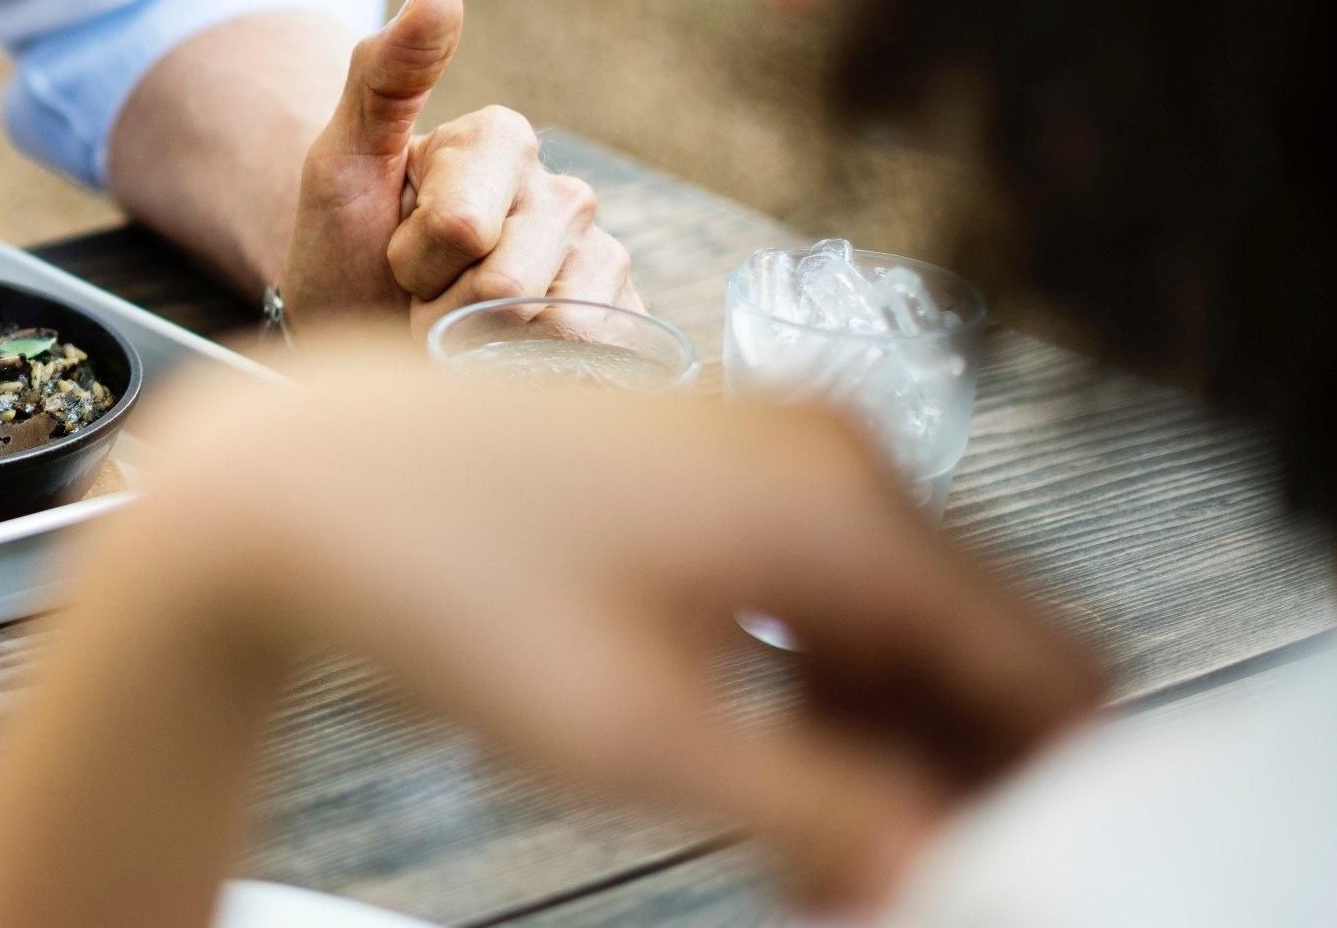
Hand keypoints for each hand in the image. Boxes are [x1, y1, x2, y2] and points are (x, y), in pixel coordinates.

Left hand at [127, 350, 1103, 911]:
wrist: (291, 484)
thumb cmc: (432, 580)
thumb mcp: (637, 737)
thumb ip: (818, 815)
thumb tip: (934, 870)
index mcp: (840, 505)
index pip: (1046, 670)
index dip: (1032, 797)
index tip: (981, 880)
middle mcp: (825, 455)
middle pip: (976, 648)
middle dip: (949, 779)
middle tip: (873, 888)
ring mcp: (764, 452)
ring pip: (894, 629)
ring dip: (878, 747)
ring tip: (807, 861)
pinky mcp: (706, 473)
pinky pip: (815, 594)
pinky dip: (812, 690)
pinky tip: (753, 775)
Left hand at [277, 0, 637, 329]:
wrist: (358, 331)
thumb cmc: (345, 244)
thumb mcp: (340, 160)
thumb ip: (384, 73)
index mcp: (505, 140)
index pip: (463, 226)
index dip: (411, 257)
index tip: (393, 246)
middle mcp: (565, 193)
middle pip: (511, 285)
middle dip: (444, 308)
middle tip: (421, 293)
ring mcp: (599, 260)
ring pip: (556, 330)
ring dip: (483, 348)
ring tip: (459, 324)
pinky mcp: (620, 322)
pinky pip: (595, 357)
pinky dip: (531, 372)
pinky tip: (508, 355)